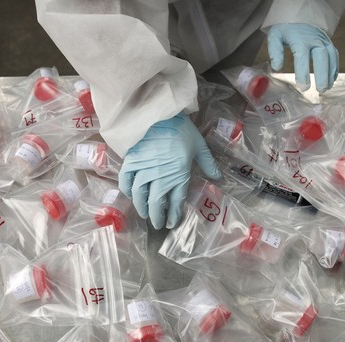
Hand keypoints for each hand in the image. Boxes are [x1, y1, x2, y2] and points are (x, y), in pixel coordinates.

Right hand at [119, 113, 221, 228]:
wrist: (158, 114)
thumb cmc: (181, 129)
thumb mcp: (199, 145)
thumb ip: (207, 163)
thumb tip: (218, 177)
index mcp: (179, 175)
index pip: (176, 202)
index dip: (173, 215)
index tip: (172, 223)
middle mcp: (160, 178)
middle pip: (156, 204)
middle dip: (156, 217)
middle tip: (157, 224)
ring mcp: (144, 171)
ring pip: (140, 196)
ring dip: (142, 207)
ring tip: (144, 214)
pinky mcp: (131, 163)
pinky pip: (126, 181)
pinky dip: (127, 190)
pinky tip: (130, 195)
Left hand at [267, 23, 338, 92]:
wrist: (300, 16)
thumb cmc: (286, 29)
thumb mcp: (275, 36)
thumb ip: (275, 51)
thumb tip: (277, 67)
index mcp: (300, 38)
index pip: (302, 56)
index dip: (303, 72)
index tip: (303, 87)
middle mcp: (315, 39)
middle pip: (322, 56)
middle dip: (323, 74)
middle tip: (320, 90)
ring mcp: (324, 41)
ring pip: (331, 56)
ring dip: (330, 73)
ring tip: (326, 88)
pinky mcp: (329, 43)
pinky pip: (334, 56)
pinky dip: (334, 68)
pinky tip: (331, 80)